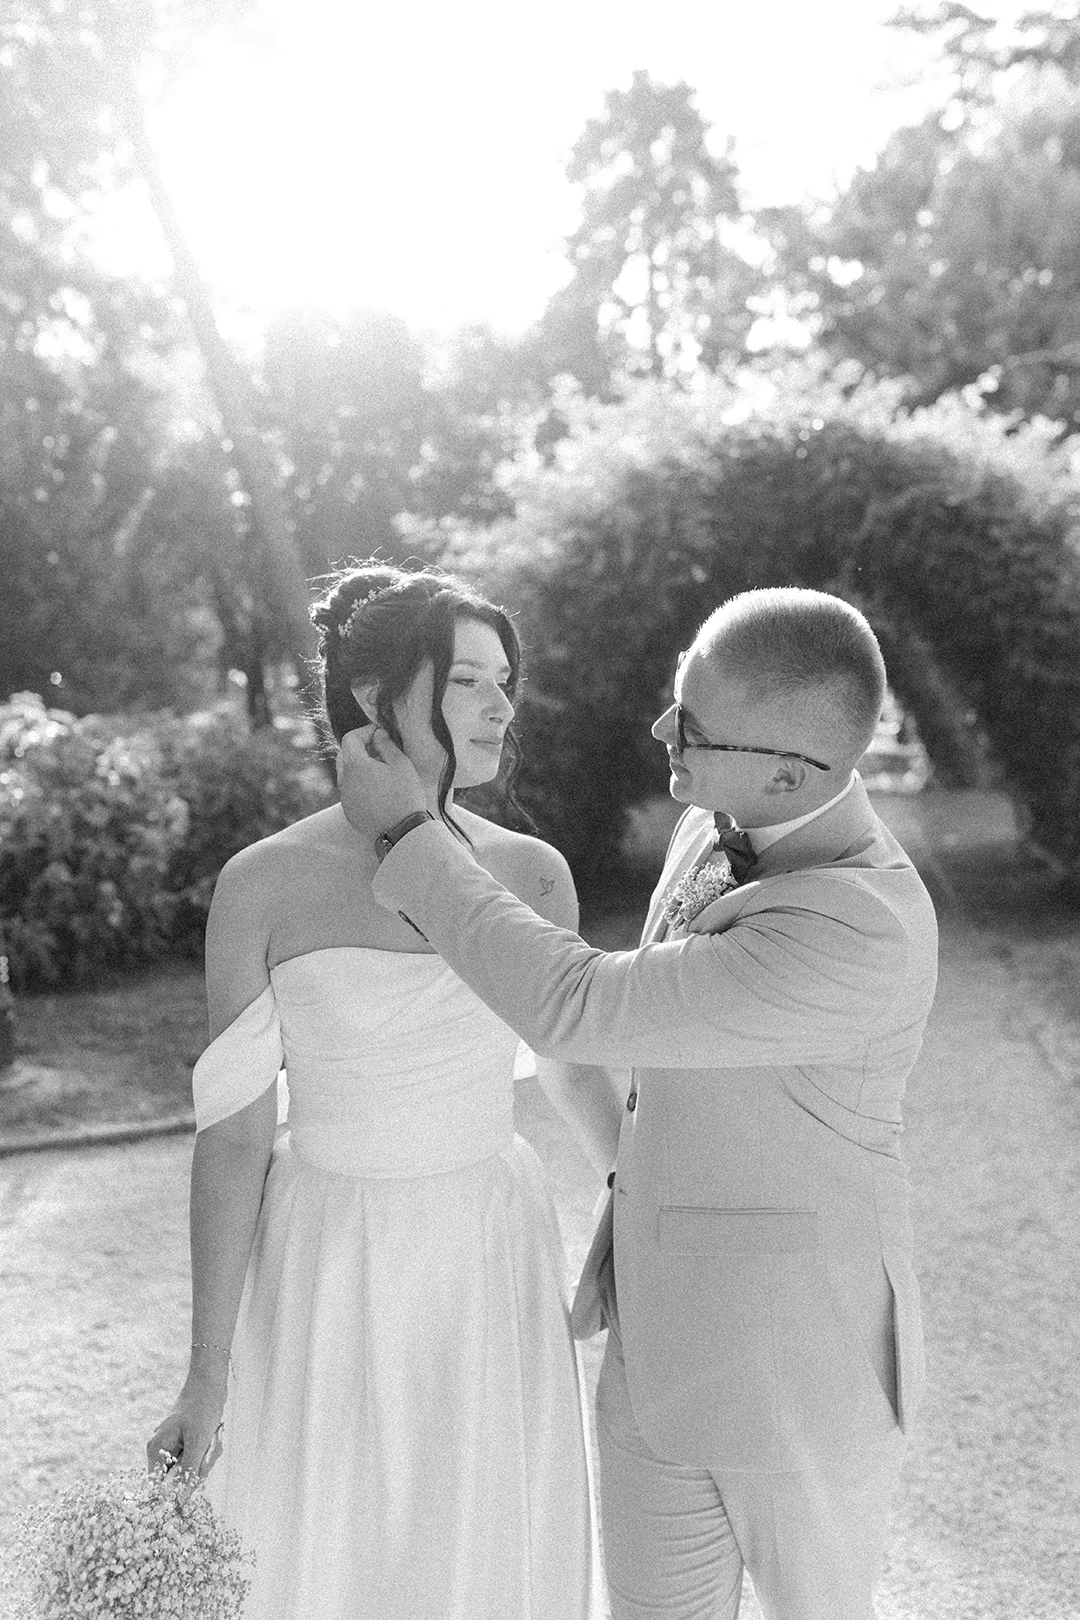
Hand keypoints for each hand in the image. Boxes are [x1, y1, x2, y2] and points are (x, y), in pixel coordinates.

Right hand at [146, 1371, 225, 1497]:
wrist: (210, 1381)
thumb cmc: (202, 1408)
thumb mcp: (197, 1442)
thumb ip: (188, 1473)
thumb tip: (180, 1501)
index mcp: (155, 1450)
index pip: (158, 1487)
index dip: (176, 1491)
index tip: (194, 1480)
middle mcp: (160, 1449)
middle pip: (177, 1479)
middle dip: (197, 1469)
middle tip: (207, 1451)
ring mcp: (173, 1445)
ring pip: (189, 1469)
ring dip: (205, 1460)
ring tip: (211, 1439)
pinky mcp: (185, 1442)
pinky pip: (195, 1458)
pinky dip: (206, 1453)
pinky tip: (212, 1438)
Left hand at [337, 724, 427, 839]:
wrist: (402, 831)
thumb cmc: (404, 795)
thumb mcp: (401, 764)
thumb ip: (386, 745)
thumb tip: (378, 735)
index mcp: (355, 765)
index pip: (350, 738)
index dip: (365, 731)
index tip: (380, 733)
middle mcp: (344, 780)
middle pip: (344, 755)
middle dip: (359, 748)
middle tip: (380, 750)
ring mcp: (345, 798)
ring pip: (346, 774)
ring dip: (359, 768)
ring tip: (380, 772)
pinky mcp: (349, 812)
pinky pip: (350, 791)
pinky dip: (359, 785)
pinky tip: (378, 791)